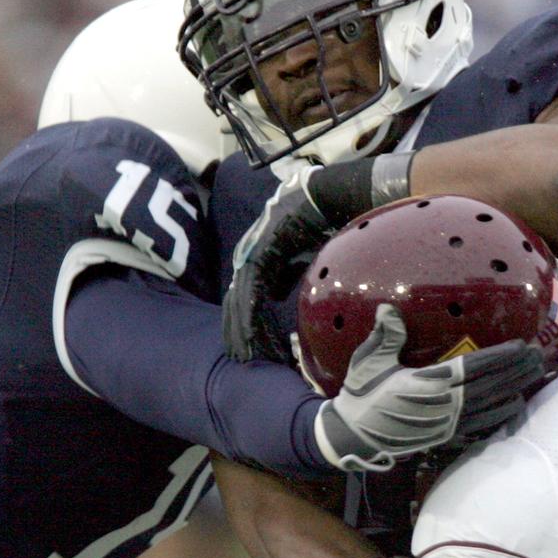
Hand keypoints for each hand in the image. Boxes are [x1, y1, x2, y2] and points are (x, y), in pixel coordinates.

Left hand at [223, 165, 331, 360]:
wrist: (322, 198)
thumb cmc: (315, 225)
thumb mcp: (298, 258)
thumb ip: (284, 276)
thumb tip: (275, 295)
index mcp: (255, 259)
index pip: (244, 297)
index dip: (243, 322)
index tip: (247, 346)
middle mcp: (246, 258)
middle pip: (235, 302)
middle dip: (236, 332)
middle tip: (239, 359)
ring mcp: (249, 256)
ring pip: (239, 301)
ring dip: (241, 330)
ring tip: (245, 355)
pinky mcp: (258, 255)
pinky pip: (250, 292)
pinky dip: (250, 316)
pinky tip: (252, 335)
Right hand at [314, 304, 544, 471]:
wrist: (353, 436)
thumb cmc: (361, 394)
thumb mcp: (368, 361)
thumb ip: (385, 335)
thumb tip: (389, 308)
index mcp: (427, 383)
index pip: (472, 367)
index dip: (499, 357)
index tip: (521, 346)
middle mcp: (443, 406)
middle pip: (489, 386)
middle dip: (516, 371)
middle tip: (540, 357)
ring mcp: (446, 425)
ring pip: (489, 405)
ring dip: (514, 389)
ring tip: (535, 375)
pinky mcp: (444, 438)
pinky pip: (480, 427)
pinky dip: (500, 416)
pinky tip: (514, 406)